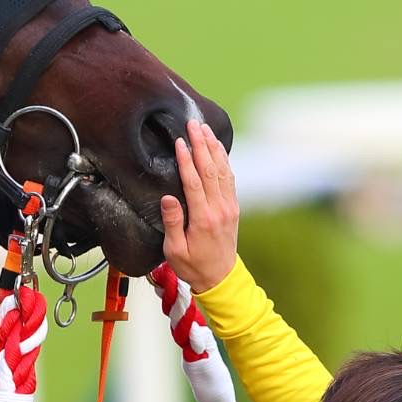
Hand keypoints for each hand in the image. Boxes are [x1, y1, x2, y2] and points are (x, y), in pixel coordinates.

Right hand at [161, 120, 238, 292]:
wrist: (220, 277)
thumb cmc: (192, 265)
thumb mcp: (174, 250)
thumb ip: (172, 223)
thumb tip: (168, 198)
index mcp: (203, 219)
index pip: (194, 182)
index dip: (186, 160)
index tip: (179, 142)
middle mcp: (219, 209)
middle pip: (210, 170)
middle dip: (201, 145)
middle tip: (193, 124)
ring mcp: (229, 206)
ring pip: (222, 170)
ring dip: (213, 148)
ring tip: (205, 129)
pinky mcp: (233, 206)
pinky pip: (229, 178)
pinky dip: (223, 160)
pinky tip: (217, 148)